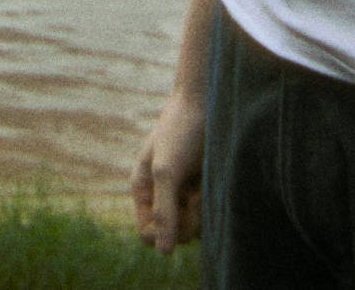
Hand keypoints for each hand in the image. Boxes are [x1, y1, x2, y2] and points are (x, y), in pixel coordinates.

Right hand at [130, 90, 205, 252]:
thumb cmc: (180, 132)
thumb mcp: (167, 171)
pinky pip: (206, 214)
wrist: (205, 102)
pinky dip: (210, 205)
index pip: (147, 233)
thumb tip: (163, 253)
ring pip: (192, 227)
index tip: (176, 215)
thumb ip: (164, 211)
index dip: (161, 233)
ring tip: (202, 188)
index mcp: (143, 188)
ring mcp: (184, 192)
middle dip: (185, 221)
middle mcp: (163, 194)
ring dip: (200, 213)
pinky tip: (209, 184)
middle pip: (172, 234)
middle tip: (193, 196)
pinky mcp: (203, 188)